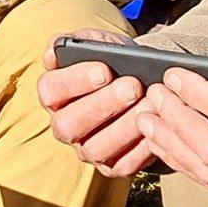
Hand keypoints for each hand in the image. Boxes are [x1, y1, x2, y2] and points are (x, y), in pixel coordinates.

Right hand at [38, 30, 155, 178]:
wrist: (144, 81)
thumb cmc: (117, 62)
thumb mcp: (102, 44)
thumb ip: (80, 41)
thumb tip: (55, 51)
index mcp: (55, 93)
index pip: (51, 90)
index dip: (75, 81)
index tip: (105, 70)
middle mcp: (64, 125)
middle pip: (68, 124)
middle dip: (102, 105)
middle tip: (133, 86)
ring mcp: (86, 149)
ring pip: (95, 148)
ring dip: (124, 127)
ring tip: (150, 104)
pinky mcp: (112, 166)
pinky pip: (123, 165)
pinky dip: (141, 148)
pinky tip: (156, 127)